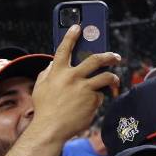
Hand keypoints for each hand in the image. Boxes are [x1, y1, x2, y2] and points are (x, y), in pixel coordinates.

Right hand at [29, 26, 120, 144]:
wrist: (50, 129)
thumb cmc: (44, 109)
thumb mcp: (40, 88)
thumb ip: (47, 73)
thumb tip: (52, 63)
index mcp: (57, 72)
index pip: (64, 49)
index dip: (71, 36)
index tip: (78, 26)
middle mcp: (72, 77)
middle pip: (96, 59)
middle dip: (108, 56)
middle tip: (114, 56)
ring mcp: (84, 88)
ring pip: (106, 77)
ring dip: (113, 77)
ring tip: (114, 79)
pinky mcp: (93, 100)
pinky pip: (100, 96)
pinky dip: (97, 99)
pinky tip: (91, 105)